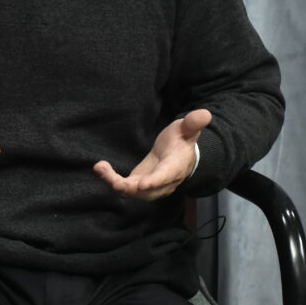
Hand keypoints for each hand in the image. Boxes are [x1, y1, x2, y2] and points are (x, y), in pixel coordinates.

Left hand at [93, 109, 211, 200]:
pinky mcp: (138, 184)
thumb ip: (193, 123)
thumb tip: (205, 113)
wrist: (178, 155)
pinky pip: (124, 186)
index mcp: (175, 167)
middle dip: (129, 188)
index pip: (165, 176)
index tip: (142, 184)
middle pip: (147, 191)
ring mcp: (150, 186)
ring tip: (101, 169)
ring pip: (132, 191)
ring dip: (115, 182)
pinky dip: (111, 179)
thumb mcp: (187, 129)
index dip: (154, 182)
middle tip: (114, 181)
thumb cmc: (181, 140)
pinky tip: (100, 167)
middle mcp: (163, 182)